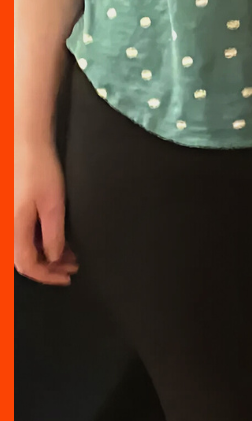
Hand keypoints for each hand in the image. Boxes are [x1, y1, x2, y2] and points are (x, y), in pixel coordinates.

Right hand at [13, 143, 77, 284]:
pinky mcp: (9, 213)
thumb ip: (53, 234)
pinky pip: (20, 235)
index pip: (28, 266)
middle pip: (23, 260)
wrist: (21, 143)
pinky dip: (38, 242)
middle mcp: (5, 228)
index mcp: (12, 229)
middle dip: (49, 266)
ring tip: (70, 254)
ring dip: (45, 255)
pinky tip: (56, 240)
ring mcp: (6, 220)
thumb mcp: (53, 204)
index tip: (68, 277)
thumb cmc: (38, 170)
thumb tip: (54, 257)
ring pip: (22, 248)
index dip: (48, 275)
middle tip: (74, 265)